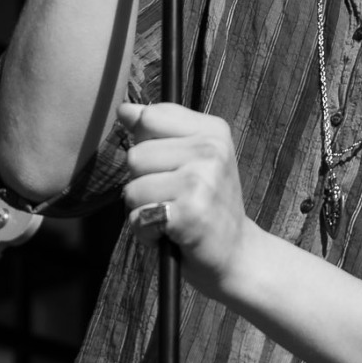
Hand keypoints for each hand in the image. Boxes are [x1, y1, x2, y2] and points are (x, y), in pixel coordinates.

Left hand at [117, 101, 258, 297]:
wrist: (237, 254)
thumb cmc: (207, 204)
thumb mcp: (190, 157)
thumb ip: (157, 130)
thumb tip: (124, 108)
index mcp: (213, 131)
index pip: (149, 118)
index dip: (147, 146)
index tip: (171, 166)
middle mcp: (211, 150)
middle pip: (135, 155)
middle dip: (143, 182)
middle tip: (173, 199)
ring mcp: (201, 181)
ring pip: (132, 188)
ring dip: (143, 210)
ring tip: (171, 216)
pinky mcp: (190, 214)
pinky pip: (137, 217)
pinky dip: (146, 233)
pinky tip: (170, 235)